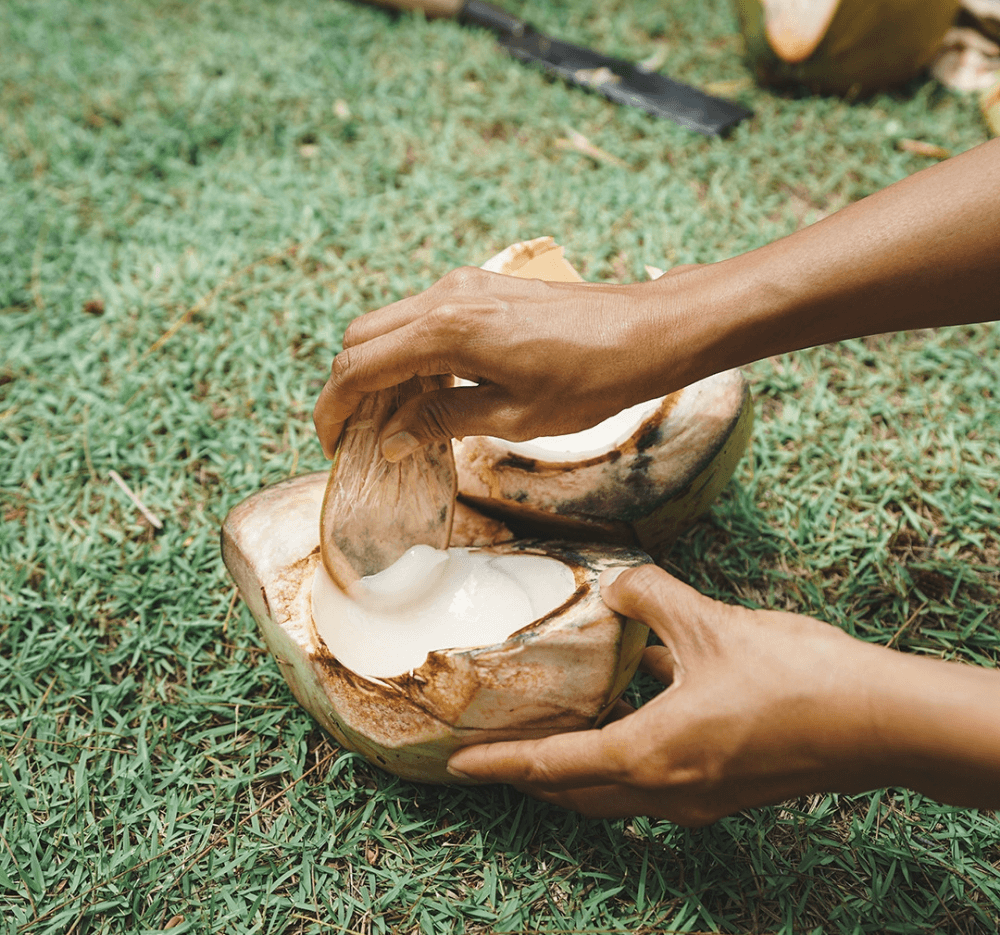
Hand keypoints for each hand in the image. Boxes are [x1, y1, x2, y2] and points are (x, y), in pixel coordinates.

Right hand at [313, 267, 685, 459]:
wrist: (647, 331)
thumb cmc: (589, 378)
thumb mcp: (513, 416)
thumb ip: (442, 421)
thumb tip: (391, 439)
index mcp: (446, 331)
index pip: (359, 367)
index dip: (334, 408)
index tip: (333, 445)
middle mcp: (445, 297)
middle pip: (362, 337)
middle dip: (349, 387)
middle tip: (359, 437)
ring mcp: (464, 286)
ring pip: (391, 325)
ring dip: (381, 370)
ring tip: (396, 423)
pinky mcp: (482, 288)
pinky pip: (423, 318)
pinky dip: (411, 353)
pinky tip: (433, 393)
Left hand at [447, 565, 893, 824]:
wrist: (876, 721)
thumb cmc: (792, 678)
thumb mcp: (709, 623)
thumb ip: (649, 596)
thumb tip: (615, 582)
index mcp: (651, 755)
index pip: (555, 766)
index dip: (502, 764)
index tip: (458, 767)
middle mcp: (668, 788)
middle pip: (578, 791)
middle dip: (531, 774)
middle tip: (492, 752)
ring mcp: (700, 795)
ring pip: (616, 789)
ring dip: (577, 767)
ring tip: (549, 729)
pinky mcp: (726, 784)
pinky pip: (655, 773)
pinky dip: (625, 748)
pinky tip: (631, 695)